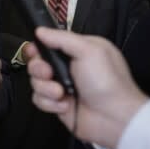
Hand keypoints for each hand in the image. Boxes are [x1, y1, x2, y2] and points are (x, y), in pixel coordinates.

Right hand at [25, 27, 147, 148]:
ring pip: (35, 82)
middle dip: (39, 69)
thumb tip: (41, 30)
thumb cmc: (109, 83)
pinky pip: (39, 99)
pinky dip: (50, 103)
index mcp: (78, 50)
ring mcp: (62, 86)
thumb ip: (62, 38)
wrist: (114, 118)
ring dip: (46, 88)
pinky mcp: (57, 103)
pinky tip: (65, 105)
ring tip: (61, 93)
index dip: (38, 48)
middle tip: (49, 73)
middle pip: (37, 63)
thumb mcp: (89, 51)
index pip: (48, 44)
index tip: (35, 52)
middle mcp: (69, 67)